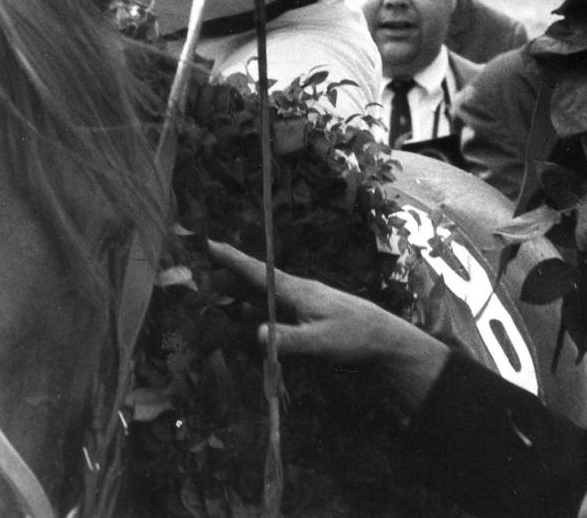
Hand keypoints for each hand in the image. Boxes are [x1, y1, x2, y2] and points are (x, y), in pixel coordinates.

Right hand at [207, 240, 447, 408]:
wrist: (385, 339)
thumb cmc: (354, 338)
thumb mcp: (320, 343)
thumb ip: (288, 340)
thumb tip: (255, 334)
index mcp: (296, 290)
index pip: (257, 272)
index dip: (231, 259)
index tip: (208, 243)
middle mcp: (297, 290)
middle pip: (256, 279)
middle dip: (229, 274)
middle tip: (202, 271)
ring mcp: (304, 300)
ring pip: (265, 291)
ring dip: (242, 289)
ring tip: (218, 289)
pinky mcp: (310, 312)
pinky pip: (276, 303)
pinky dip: (257, 303)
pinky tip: (251, 311)